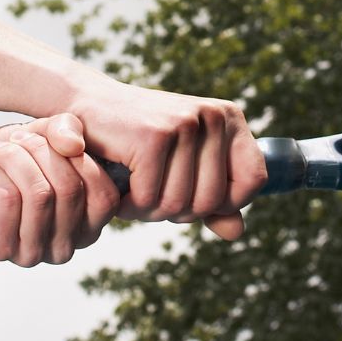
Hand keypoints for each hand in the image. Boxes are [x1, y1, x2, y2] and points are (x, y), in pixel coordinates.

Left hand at [0, 115, 119, 266]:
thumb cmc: (7, 164)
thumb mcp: (41, 135)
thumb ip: (66, 130)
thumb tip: (74, 144)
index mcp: (87, 225)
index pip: (104, 195)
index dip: (79, 157)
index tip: (48, 137)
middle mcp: (66, 247)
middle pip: (70, 189)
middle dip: (39, 151)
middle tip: (15, 141)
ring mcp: (34, 253)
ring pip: (39, 194)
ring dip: (14, 159)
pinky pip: (9, 200)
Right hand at [68, 82, 266, 239]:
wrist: (88, 108)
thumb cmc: (138, 142)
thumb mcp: (183, 168)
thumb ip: (215, 201)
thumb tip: (236, 232)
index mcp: (229, 119)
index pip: (253, 180)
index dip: (224, 203)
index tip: (191, 196)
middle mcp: (213, 116)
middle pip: (211, 202)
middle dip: (175, 211)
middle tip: (150, 196)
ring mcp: (185, 123)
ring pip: (179, 205)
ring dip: (148, 211)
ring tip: (133, 192)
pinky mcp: (154, 136)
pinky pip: (149, 199)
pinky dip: (130, 205)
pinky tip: (120, 191)